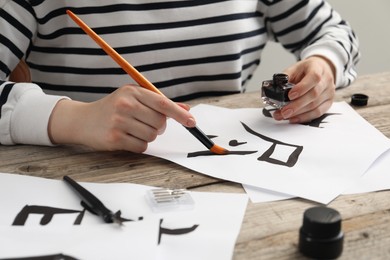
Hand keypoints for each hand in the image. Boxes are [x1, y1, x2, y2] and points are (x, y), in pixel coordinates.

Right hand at [48, 84, 195, 151]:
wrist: (82, 120)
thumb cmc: (112, 108)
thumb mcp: (133, 98)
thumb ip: (158, 103)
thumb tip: (185, 109)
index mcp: (132, 91)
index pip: (163, 103)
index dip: (180, 114)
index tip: (191, 122)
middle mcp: (126, 104)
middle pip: (160, 122)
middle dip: (158, 126)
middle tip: (144, 122)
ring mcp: (119, 122)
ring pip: (152, 136)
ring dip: (147, 136)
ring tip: (133, 129)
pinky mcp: (115, 138)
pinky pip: (142, 147)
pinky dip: (139, 145)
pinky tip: (127, 137)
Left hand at [272, 55, 335, 122]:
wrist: (320, 70)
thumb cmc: (305, 70)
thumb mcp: (294, 68)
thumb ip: (285, 77)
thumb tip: (274, 88)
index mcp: (317, 68)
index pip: (313, 77)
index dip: (302, 87)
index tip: (290, 95)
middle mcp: (326, 80)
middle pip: (314, 94)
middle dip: (296, 105)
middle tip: (283, 111)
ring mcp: (329, 92)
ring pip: (315, 106)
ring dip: (298, 113)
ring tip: (284, 116)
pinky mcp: (328, 103)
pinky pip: (317, 113)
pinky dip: (304, 117)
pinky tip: (293, 119)